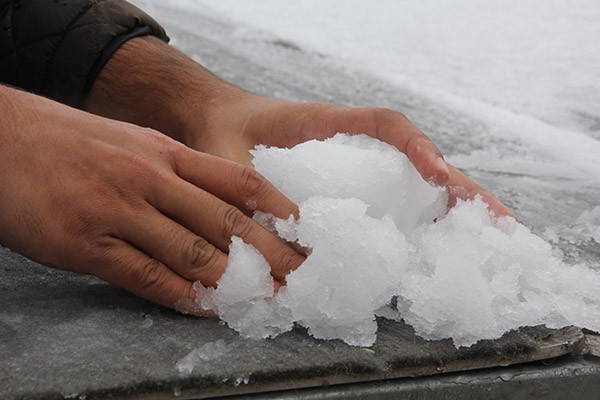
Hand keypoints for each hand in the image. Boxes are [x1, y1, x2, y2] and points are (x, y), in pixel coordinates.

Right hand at [0, 86, 301, 311]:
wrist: (0, 138)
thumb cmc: (70, 143)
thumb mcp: (132, 143)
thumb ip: (176, 172)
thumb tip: (219, 205)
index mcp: (166, 152)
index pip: (241, 181)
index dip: (280, 210)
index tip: (305, 235)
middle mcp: (150, 178)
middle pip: (228, 221)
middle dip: (273, 254)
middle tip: (304, 278)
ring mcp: (118, 210)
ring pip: (193, 252)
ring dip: (237, 281)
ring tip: (269, 300)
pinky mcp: (85, 243)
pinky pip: (145, 275)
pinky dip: (182, 296)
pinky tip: (210, 308)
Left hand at [188, 96, 515, 218]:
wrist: (210, 122)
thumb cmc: (223, 135)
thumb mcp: (232, 163)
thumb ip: (249, 198)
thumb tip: (284, 252)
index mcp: (328, 126)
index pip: (387, 126)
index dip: (418, 149)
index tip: (439, 176)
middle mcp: (350, 146)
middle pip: (418, 161)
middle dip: (460, 190)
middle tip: (502, 223)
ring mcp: (353, 167)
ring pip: (412, 183)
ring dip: (452, 207)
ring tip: (490, 237)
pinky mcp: (347, 187)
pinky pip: (391, 200)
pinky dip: (421, 218)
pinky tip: (439, 245)